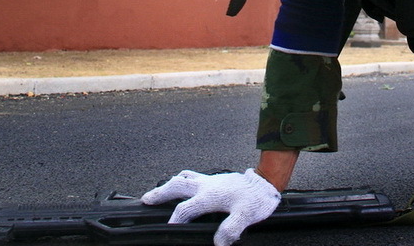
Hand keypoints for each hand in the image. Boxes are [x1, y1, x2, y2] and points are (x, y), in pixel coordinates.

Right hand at [142, 169, 280, 245]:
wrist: (266, 183)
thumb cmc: (256, 200)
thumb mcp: (246, 216)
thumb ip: (231, 228)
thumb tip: (218, 242)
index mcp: (210, 196)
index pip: (184, 210)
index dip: (174, 220)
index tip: (166, 228)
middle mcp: (207, 186)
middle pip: (178, 186)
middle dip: (161, 193)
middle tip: (146, 199)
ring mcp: (210, 180)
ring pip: (185, 178)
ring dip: (170, 183)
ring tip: (159, 190)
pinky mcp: (215, 179)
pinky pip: (194, 175)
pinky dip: (184, 178)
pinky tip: (183, 181)